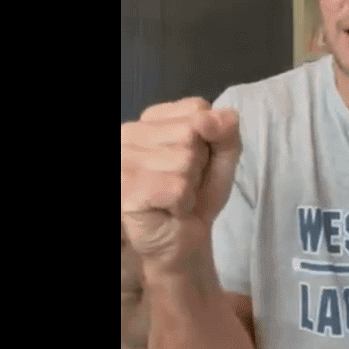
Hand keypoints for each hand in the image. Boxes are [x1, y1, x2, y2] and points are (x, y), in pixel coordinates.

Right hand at [120, 97, 241, 268]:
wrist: (184, 240)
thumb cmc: (198, 194)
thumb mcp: (222, 156)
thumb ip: (225, 130)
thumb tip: (205, 119)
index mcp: (151, 118)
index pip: (196, 108)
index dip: (207, 139)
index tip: (195, 161)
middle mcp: (129, 131)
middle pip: (190, 133)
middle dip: (198, 164)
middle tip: (183, 182)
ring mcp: (122, 159)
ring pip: (184, 160)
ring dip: (189, 186)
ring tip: (175, 196)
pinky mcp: (126, 188)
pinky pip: (176, 187)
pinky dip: (182, 202)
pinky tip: (169, 209)